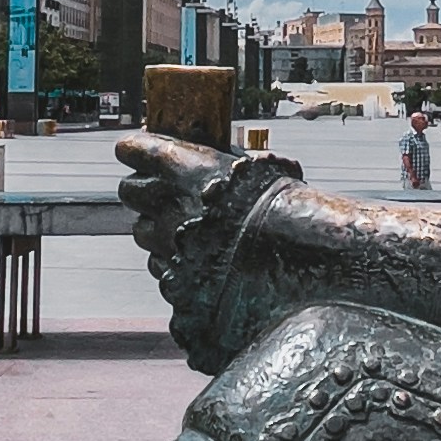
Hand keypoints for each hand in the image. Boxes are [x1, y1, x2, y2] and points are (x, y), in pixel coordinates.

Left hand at [114, 134, 300, 368]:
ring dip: (161, 232)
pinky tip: (207, 267)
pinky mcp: (176, 290)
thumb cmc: (297, 217)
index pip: (136, 150)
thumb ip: (232, 169)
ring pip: (145, 236)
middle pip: (131, 192)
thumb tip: (228, 163)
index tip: (135, 150)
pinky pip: (166, 272)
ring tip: (196, 234)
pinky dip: (180, 267)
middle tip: (165, 193)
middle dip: (144, 191)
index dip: (136, 149)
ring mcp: (170, 254)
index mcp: (189, 172)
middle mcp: (169, 211)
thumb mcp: (267, 174)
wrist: (310, 278)